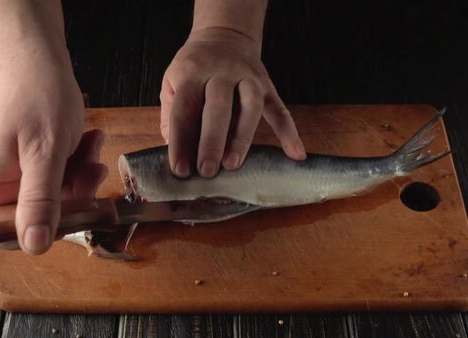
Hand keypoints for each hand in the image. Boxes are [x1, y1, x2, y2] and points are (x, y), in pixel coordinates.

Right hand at [0, 56, 106, 254]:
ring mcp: (17, 172)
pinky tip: (89, 142)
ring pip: (55, 197)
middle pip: (36, 216)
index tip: (71, 216)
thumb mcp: (44, 154)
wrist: (40, 59)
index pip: (2, 233)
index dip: (37, 232)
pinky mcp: (35, 161)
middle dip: (71, 197)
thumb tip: (34, 246)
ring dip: (80, 177)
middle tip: (92, 173)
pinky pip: (60, 177)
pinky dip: (78, 163)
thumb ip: (40, 201)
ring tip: (92, 149)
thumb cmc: (38, 98)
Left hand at [160, 27, 305, 177]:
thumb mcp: (172, 82)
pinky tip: (295, 154)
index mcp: (191, 74)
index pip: (184, 110)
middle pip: (218, 108)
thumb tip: (174, 150)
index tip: (180, 169)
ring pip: (250, 107)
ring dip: (242, 138)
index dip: (180, 142)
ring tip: (233, 165)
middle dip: (212, 142)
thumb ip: (171, 115)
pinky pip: (280, 109)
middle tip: (207, 171)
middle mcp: (221, 73)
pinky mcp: (267, 86)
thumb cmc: (194, 67)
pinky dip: (289, 132)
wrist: (224, 35)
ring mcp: (247, 78)